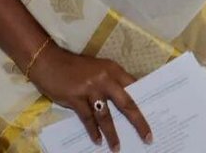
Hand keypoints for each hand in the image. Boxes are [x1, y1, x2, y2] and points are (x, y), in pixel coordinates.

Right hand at [29, 46, 150, 150]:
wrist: (48, 61)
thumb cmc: (75, 67)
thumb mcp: (98, 69)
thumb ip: (111, 82)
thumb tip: (126, 101)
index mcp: (113, 70)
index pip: (135, 86)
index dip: (146, 101)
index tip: (157, 113)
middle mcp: (105, 78)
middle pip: (127, 103)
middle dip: (138, 122)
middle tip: (147, 137)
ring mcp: (90, 89)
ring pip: (106, 116)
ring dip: (112, 134)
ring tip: (117, 148)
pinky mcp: (75, 98)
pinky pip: (87, 119)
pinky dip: (93, 131)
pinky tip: (97, 141)